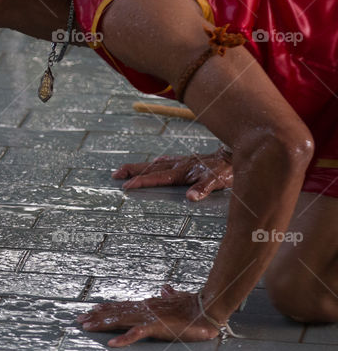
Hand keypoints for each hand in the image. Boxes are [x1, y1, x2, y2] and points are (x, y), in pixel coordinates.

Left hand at [76, 285, 219, 346]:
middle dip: (96, 316)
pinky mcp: (155, 327)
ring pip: (119, 320)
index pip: (122, 306)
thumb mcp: (177, 299)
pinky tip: (111, 343)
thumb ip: (169, 295)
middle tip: (79, 319)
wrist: (207, 308)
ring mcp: (148, 317)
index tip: (93, 308)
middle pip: (115, 312)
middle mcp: (143, 309)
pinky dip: (123, 339)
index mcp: (148, 305)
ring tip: (86, 326)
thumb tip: (166, 288)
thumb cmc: (194, 305)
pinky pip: (135, 334)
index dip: (107, 308)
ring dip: (101, 324)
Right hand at [112, 148, 232, 200]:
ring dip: (139, 167)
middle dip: (131, 171)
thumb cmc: (227, 169)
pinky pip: (166, 161)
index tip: (125, 185)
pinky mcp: (188, 160)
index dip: (140, 181)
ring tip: (124, 170)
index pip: (156, 178)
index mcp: (182, 172)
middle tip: (114, 175)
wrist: (235, 152)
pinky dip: (156, 163)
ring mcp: (182, 161)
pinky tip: (154, 163)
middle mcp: (178, 165)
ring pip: (155, 164)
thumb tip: (190, 198)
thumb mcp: (218, 181)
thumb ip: (203, 188)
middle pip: (149, 168)